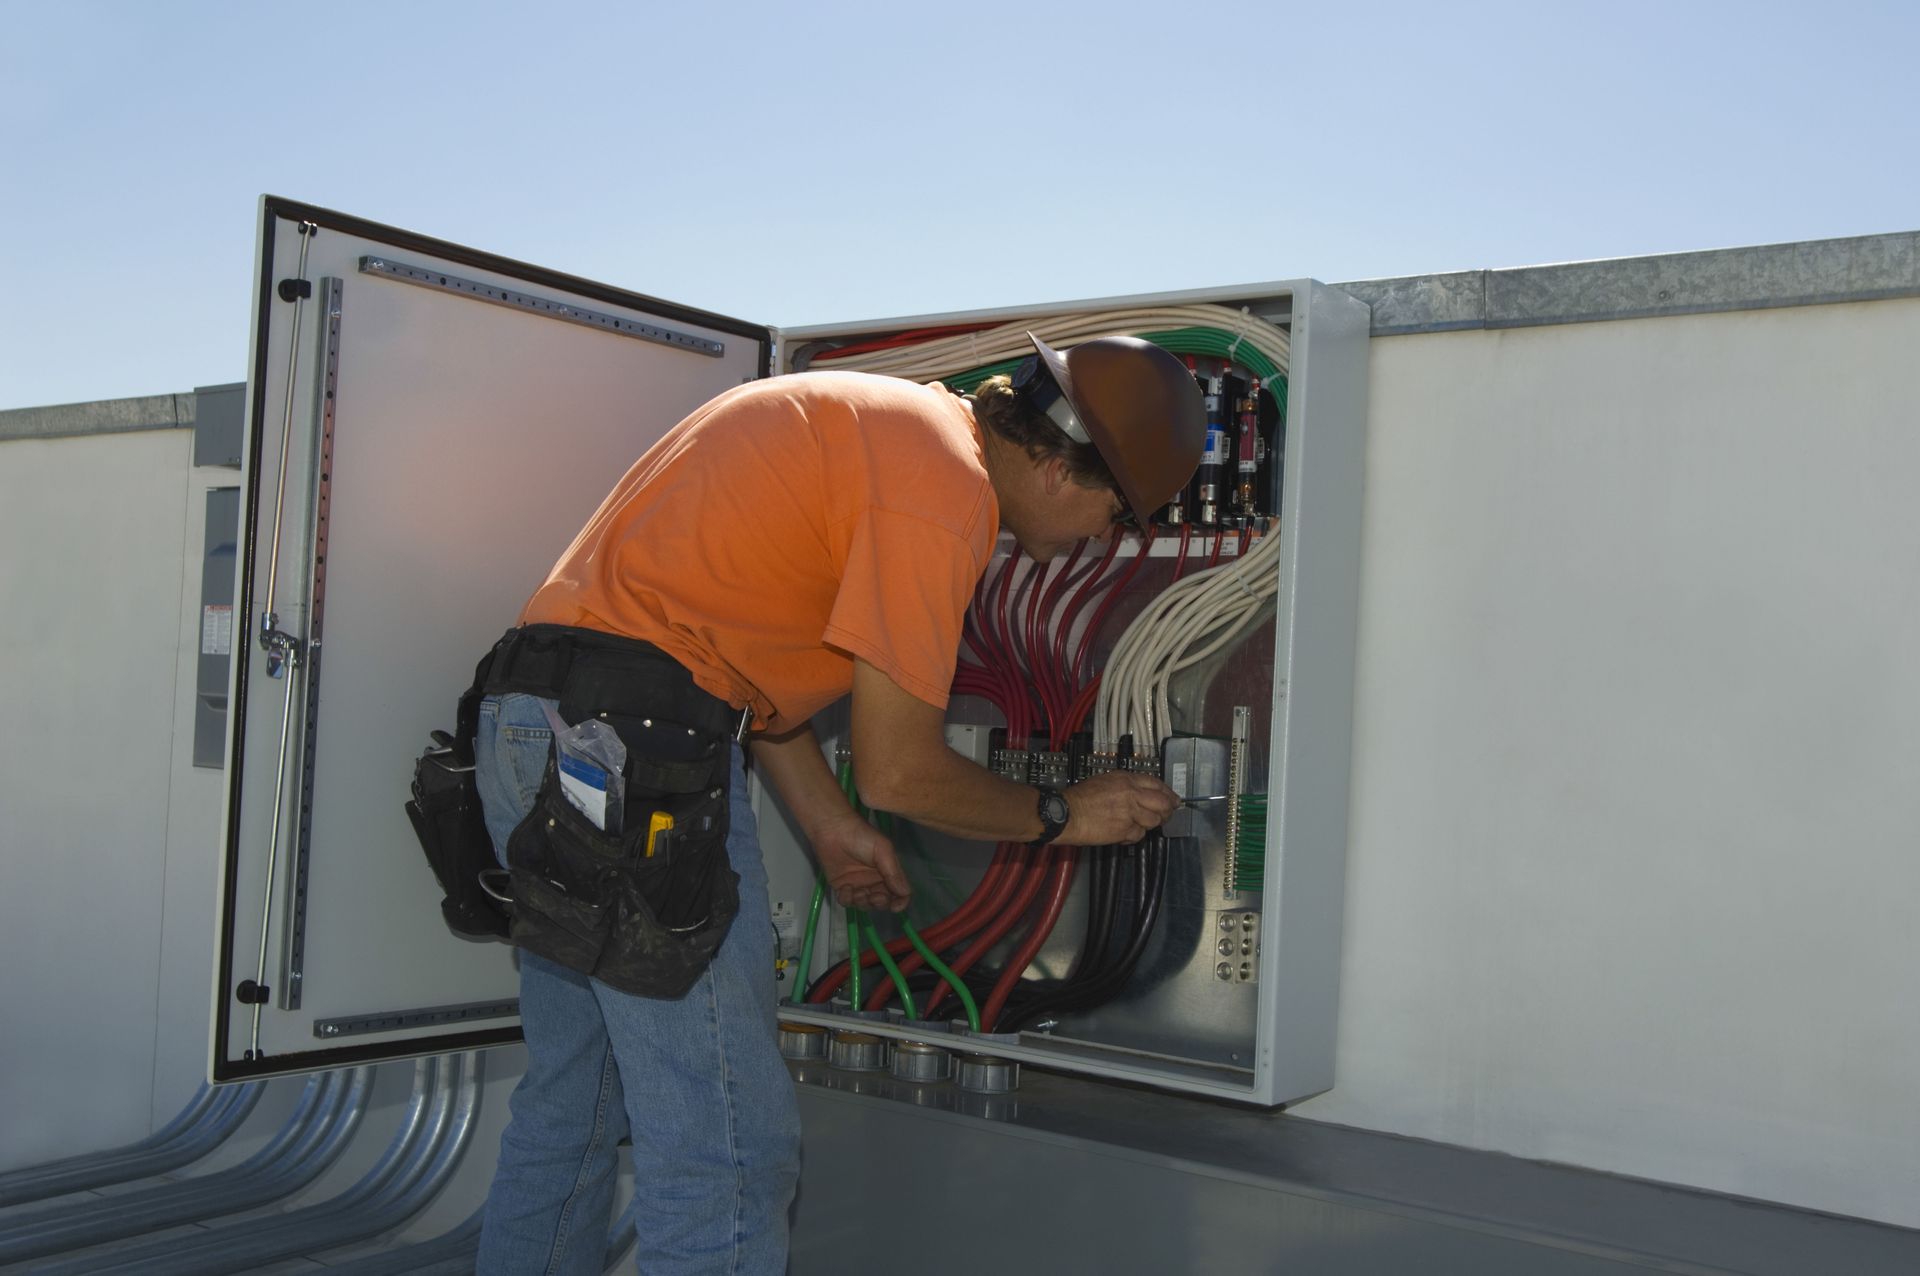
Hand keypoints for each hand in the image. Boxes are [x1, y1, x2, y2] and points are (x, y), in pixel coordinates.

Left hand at [808, 809, 911, 911]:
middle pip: (883, 902)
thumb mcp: (883, 849)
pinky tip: (845, 888)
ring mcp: (858, 885)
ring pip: (865, 905)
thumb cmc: (861, 835)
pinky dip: (847, 899)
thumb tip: (905, 893)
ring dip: (863, 902)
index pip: (899, 892)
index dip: (900, 902)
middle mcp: (874, 881)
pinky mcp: (841, 887)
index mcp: (888, 872)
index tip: (895, 907)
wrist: (832, 830)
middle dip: (880, 903)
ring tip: (857, 891)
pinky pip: (847, 902)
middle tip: (874, 896)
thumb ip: (893, 872)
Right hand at [1058, 772, 1178, 845]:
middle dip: (1168, 810)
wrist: (1067, 814)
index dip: (1168, 793)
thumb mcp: (1105, 780)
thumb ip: (1126, 785)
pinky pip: (1139, 835)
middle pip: (1163, 803)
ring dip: (1150, 824)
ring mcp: (1130, 813)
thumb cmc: (1081, 797)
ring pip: (1154, 821)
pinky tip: (1125, 833)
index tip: (1172, 799)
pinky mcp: (1124, 830)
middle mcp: (1131, 794)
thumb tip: (1142, 793)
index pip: (1157, 784)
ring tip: (1140, 824)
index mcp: (1126, 779)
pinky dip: (1134, 836)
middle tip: (1167, 814)